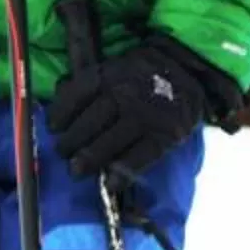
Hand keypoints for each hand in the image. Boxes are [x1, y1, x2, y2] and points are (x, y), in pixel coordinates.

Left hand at [47, 32, 235, 179]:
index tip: (53, 128)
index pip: (78, 94)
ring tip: (78, 171)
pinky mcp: (166, 135)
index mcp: (112, 73)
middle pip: (91, 122)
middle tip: (64, 154)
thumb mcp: (118, 65)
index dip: (61, 113)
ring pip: (110, 142)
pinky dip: (122, 173)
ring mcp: (147, 116)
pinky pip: (139, 158)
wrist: (195, 71)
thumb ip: (92, 81)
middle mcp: (127, 93)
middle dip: (72, 142)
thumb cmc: (147, 72)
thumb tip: (58, 99)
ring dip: (89, 160)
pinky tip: (110, 183)